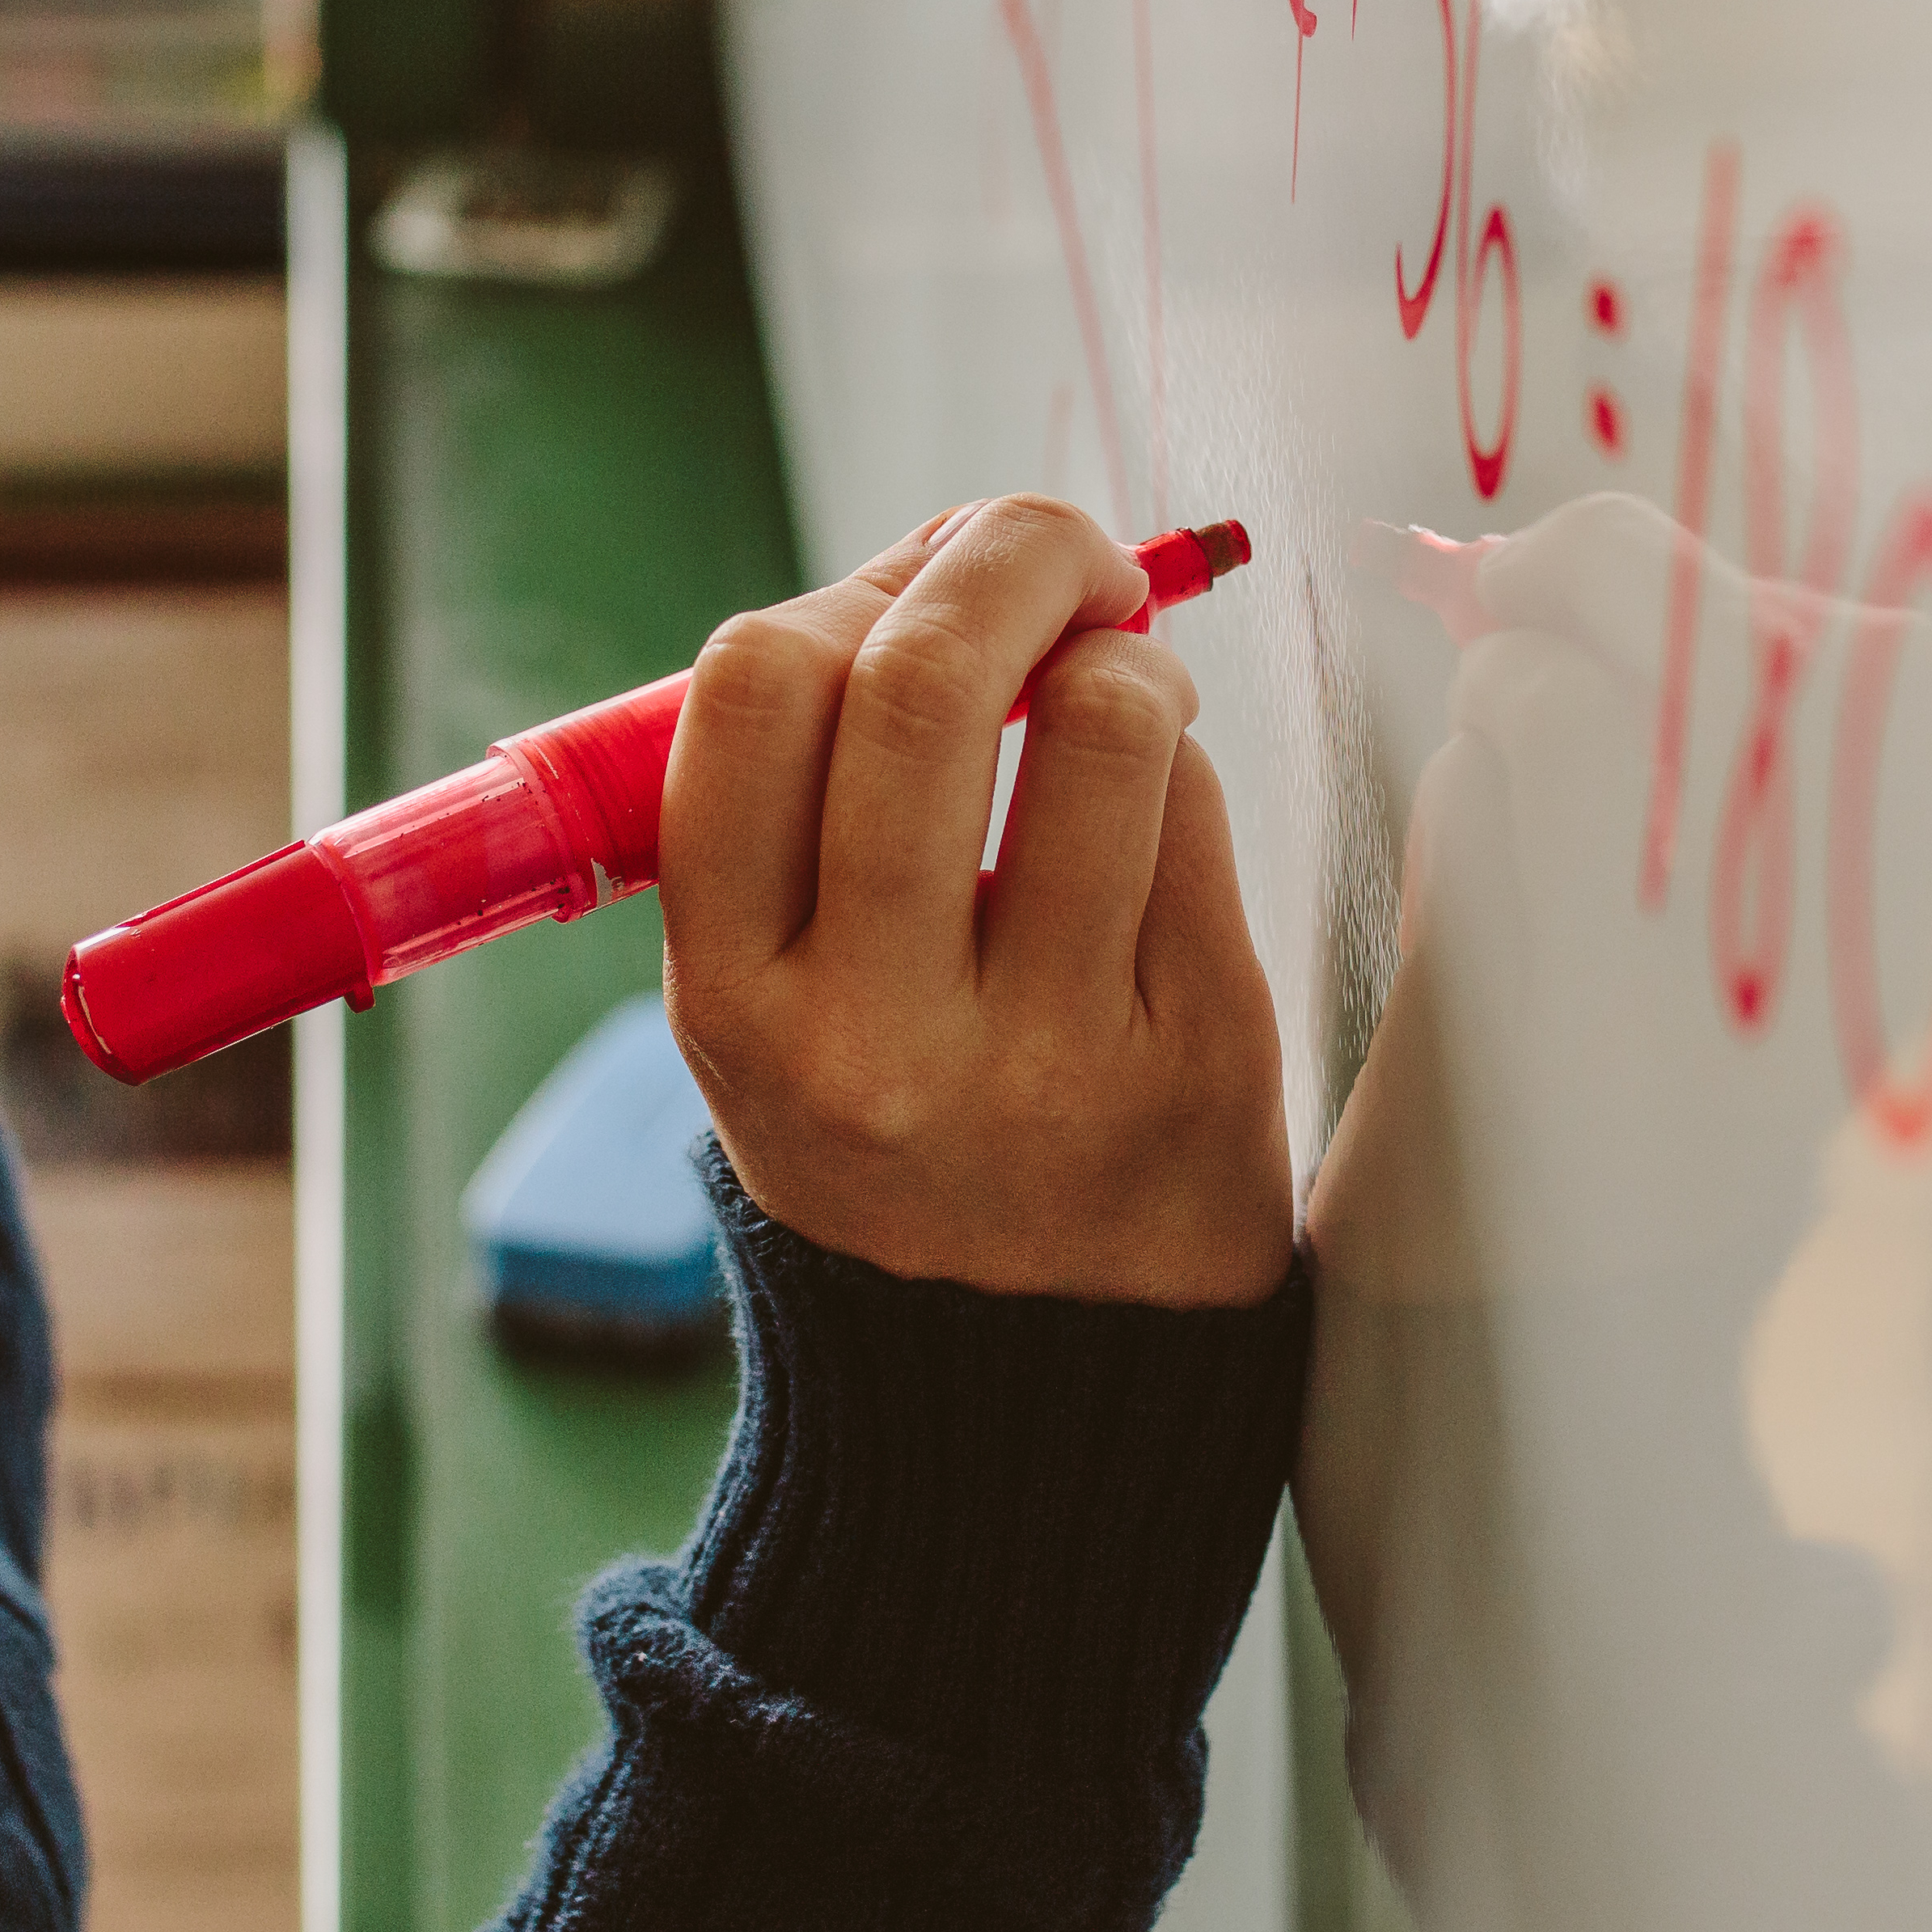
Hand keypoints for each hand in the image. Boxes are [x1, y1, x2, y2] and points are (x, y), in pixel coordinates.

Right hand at [655, 492, 1295, 1307]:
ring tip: (1115, 689)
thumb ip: (802, 795)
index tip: (916, 583)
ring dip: (1120, 657)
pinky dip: (1178, 769)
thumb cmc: (894, 1115)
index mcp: (733, 999)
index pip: (753, 693)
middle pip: (926, 681)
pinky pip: (1198, 815)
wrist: (1034, 1377)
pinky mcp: (1198, 1059)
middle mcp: (874, 1037)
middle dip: (1009, 554)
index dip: (852, 587)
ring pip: (1103, 724)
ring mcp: (1045, 1057)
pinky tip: (1154, 821)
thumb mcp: (772, 1000)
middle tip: (1057, 555)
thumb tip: (939, 559)